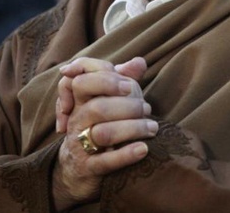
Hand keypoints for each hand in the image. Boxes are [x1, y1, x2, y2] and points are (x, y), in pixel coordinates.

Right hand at [52, 57, 156, 210]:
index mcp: (80, 101)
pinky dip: (126, 155)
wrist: (78, 168)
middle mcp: (77, 121)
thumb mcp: (110, 101)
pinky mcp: (88, 168)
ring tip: (151, 128)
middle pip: (96, 107)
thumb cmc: (100, 126)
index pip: (82, 82)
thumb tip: (139, 61)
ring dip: (132, 129)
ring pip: (102, 133)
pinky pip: (105, 162)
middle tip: (147, 109)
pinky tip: (144, 149)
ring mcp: (80, 145)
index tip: (130, 86)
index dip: (106, 80)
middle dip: (127, 106)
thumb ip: (122, 79)